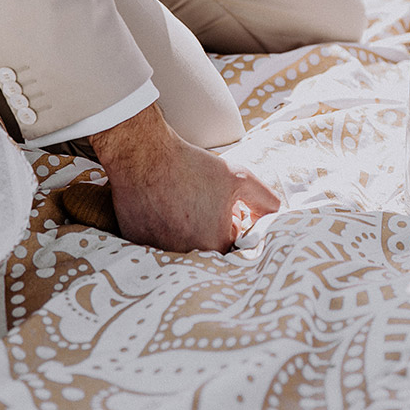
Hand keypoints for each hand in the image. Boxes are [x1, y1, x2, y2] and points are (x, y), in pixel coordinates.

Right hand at [89, 104, 279, 252]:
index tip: (224, 206)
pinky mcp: (137, 241)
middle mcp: (186, 254)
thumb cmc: (192, 165)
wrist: (143, 154)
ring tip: (180, 199)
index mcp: (215, 244)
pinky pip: (156, 239)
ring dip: (185, 227)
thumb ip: (265, 200)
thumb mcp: (240, 177)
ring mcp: (158, 250)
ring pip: (182, 243)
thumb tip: (273, 214)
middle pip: (208, 245)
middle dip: (210, 227)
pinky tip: (160, 203)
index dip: (232, 221)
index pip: (234, 243)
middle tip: (200, 200)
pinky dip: (161, 225)